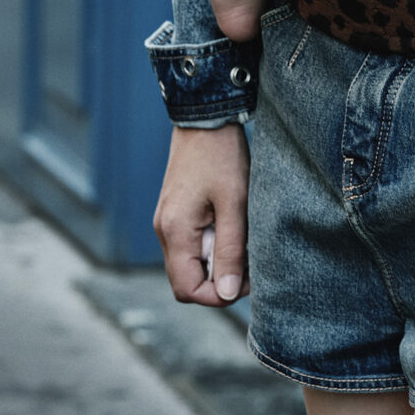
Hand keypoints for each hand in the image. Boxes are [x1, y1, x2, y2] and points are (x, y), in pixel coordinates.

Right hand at [153, 122, 249, 305]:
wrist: (205, 118)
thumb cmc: (222, 157)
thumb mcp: (234, 204)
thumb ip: (230, 250)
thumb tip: (229, 294)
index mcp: (175, 231)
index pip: (187, 289)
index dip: (218, 296)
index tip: (247, 282)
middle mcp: (164, 230)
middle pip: (186, 280)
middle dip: (219, 281)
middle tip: (250, 264)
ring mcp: (167, 221)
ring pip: (189, 263)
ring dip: (216, 263)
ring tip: (244, 243)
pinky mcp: (175, 213)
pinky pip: (190, 245)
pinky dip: (211, 247)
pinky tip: (233, 229)